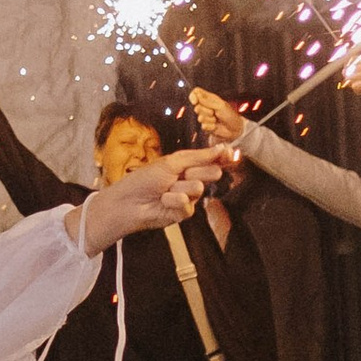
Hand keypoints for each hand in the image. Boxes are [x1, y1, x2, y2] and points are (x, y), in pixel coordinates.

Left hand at [81, 147, 228, 245]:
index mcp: (188, 165)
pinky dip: (173, 201)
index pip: (212, 160)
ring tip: (164, 190)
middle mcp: (191, 180)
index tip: (231, 154)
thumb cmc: (145, 179)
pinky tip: (163, 201)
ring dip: (180, 187)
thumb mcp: (172, 162)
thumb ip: (198, 156)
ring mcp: (189, 197)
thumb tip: (222, 147)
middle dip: (196, 171)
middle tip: (179, 174)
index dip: (222, 157)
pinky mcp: (184, 213)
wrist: (129, 201)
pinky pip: (188, 204)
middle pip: (211, 172)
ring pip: (198, 188)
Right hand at [189, 87, 247, 147]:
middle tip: (214, 112)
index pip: (196, 92)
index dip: (193, 96)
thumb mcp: (220, 105)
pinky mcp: (205, 126)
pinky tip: (216, 126)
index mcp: (209, 98)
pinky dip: (211, 127)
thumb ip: (207, 101)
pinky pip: (203, 126)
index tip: (195, 102)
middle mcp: (205, 107)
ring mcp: (205, 117)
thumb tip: (197, 95)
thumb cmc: (230, 115)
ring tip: (217, 119)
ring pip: (200, 118)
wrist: (235, 129)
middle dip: (206, 111)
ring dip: (210, 119)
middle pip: (196, 107)